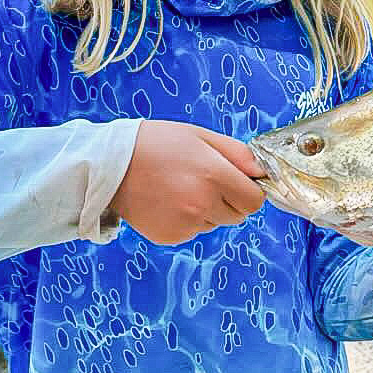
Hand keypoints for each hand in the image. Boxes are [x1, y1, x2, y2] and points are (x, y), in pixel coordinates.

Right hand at [110, 120, 266, 244]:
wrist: (110, 165)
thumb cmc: (156, 143)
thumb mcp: (201, 136)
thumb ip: (238, 154)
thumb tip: (263, 172)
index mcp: (213, 176)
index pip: (255, 201)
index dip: (250, 190)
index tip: (238, 182)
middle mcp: (202, 204)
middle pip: (238, 215)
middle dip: (230, 200)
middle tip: (204, 180)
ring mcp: (186, 224)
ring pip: (215, 223)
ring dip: (207, 210)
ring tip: (180, 188)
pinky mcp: (170, 236)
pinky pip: (193, 231)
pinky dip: (187, 220)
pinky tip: (167, 201)